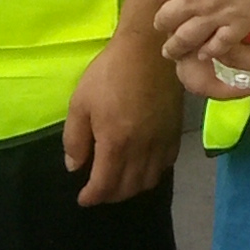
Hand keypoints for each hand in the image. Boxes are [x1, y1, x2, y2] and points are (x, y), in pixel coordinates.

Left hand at [65, 26, 183, 203]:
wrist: (149, 51)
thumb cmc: (109, 73)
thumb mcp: (80, 103)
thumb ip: (75, 139)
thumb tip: (75, 167)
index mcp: (115, 143)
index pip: (104, 185)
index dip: (92, 197)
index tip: (83, 198)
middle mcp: (141, 149)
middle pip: (128, 188)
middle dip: (110, 195)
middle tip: (98, 190)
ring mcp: (161, 141)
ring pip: (149, 181)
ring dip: (131, 188)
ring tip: (119, 181)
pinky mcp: (175, 132)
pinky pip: (166, 165)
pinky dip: (152, 173)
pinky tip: (142, 165)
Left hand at [151, 0, 249, 67]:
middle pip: (166, 18)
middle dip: (162, 23)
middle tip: (164, 26)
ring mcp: (215, 15)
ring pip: (186, 38)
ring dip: (176, 47)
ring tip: (172, 52)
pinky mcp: (239, 26)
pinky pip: (218, 46)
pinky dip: (208, 52)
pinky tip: (205, 53)